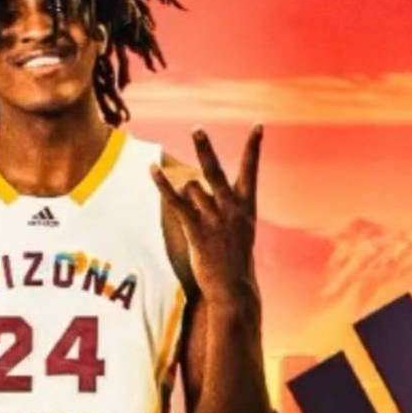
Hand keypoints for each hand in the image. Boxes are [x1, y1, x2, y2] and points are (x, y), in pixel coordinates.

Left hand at [151, 126, 261, 302]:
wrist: (233, 287)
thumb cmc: (235, 259)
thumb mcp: (241, 229)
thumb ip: (226, 206)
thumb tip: (195, 184)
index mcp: (246, 206)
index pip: (251, 170)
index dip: (253, 147)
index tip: (258, 125)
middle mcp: (231, 208)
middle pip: (215, 171)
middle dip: (205, 149)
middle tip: (196, 129)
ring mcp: (214, 219)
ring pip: (193, 188)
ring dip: (186, 192)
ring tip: (192, 209)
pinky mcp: (197, 231)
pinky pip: (176, 202)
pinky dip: (162, 185)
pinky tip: (152, 171)